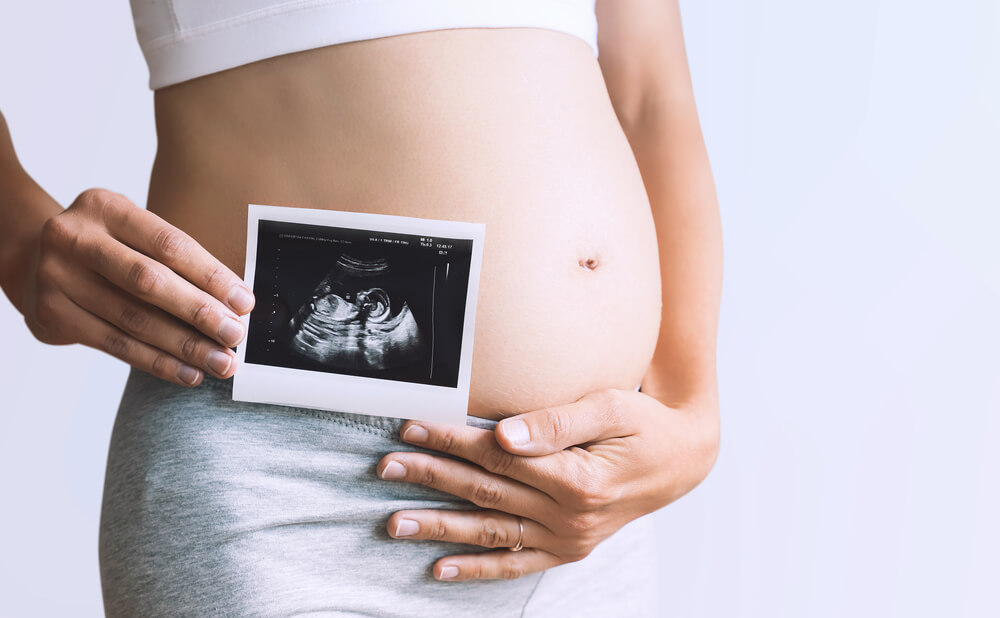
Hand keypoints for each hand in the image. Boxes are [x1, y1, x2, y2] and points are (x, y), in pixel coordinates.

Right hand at [20, 187, 254, 385]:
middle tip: (235, 335)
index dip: (210, 275)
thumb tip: (235, 302)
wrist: (35, 258)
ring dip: (184, 346)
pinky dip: (157, 362)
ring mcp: (56, 276)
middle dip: (199, 313)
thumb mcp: (133, 233)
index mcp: (104, 207)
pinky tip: (188, 372)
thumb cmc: (107, 247)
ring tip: (220, 362)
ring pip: (133, 320)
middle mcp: (74, 237)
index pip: (168, 243)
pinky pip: (115, 345)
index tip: (244, 301)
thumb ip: (176, 260)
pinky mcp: (51, 313)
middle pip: (148, 282)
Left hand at [376, 387, 719, 580]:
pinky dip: (478, 569)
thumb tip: (503, 435)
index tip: (410, 428)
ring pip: (491, 532)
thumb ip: (556, 422)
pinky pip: (516, 565)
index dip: (451, 441)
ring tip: (393, 522)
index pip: (498, 457)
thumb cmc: (645, 426)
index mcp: (578, 479)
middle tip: (385, 468)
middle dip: (431, 478)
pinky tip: (440, 568)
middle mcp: (571, 516)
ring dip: (439, 527)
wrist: (683, 460)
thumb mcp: (610, 408)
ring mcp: (569, 539)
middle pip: (486, 493)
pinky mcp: (569, 550)